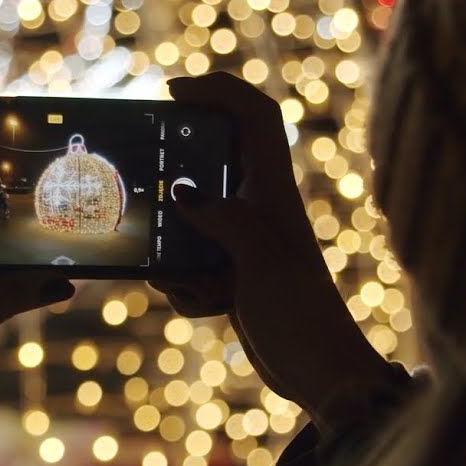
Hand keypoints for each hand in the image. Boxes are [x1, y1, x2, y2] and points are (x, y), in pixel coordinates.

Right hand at [152, 73, 391, 433]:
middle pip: (205, 168)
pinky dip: (186, 290)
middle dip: (173, 190)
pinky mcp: (230, 276)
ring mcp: (241, 243)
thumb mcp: (259, 258)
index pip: (252, 115)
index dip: (216, 90)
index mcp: (274, 190)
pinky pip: (185, 268)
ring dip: (174, 256)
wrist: (319, 376)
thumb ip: (221, 217)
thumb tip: (181, 191)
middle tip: (146, 197)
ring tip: (192, 282)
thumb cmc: (301, 312)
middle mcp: (258, 209)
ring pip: (184, 226)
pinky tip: (211, 309)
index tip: (170, 91)